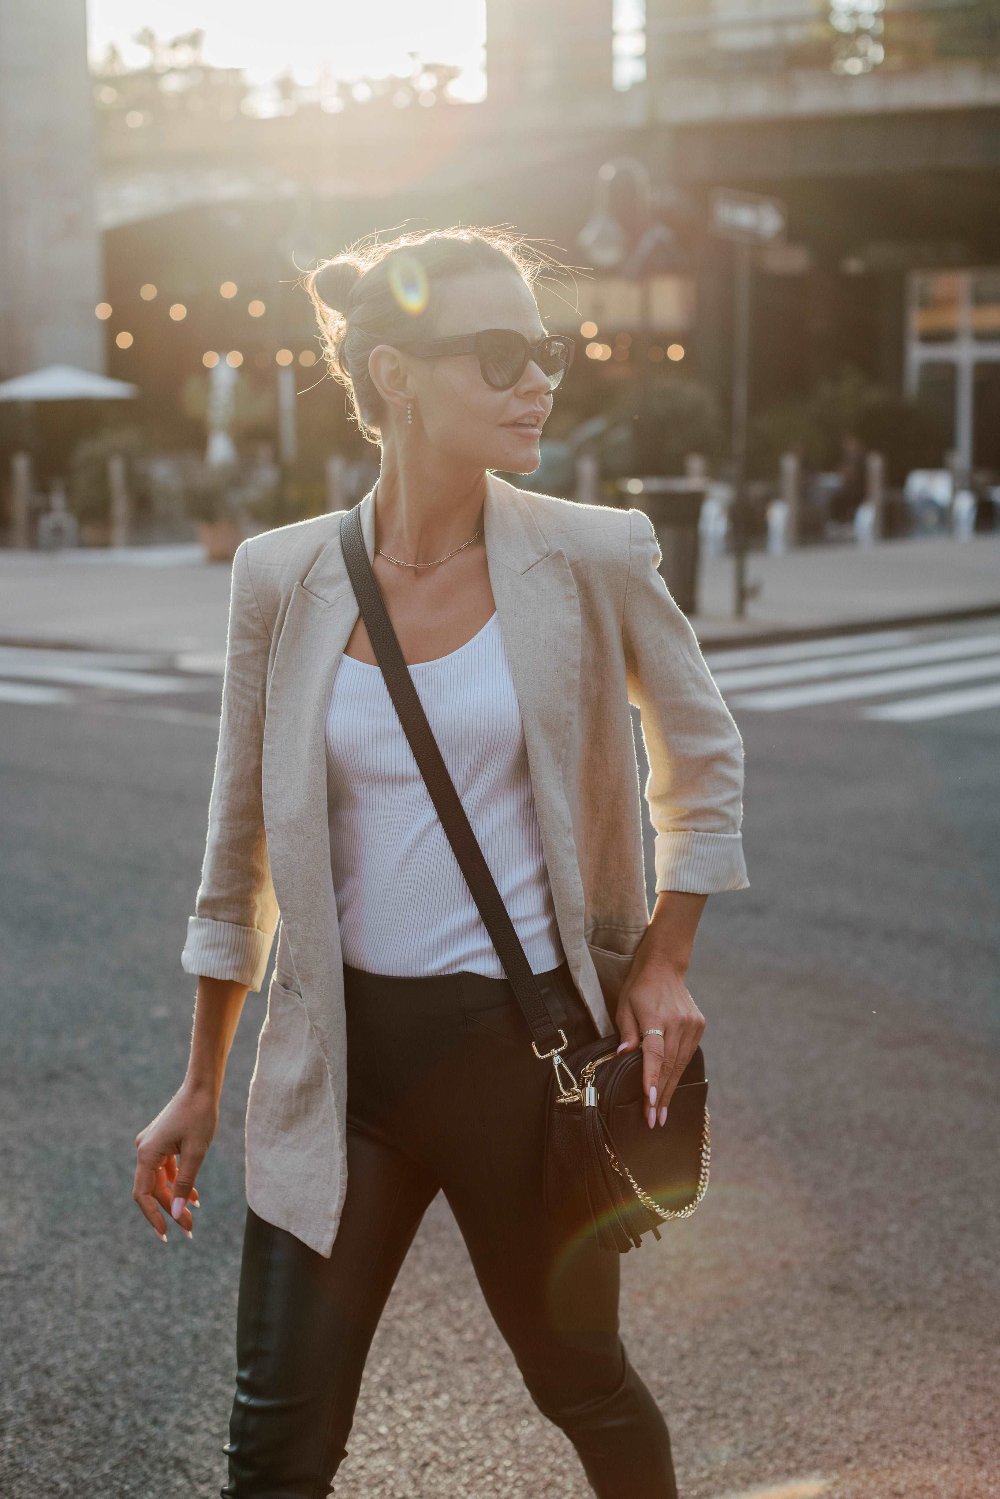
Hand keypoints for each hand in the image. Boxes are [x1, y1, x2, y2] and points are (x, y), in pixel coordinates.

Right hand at [133, 1083, 216, 1242]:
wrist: (202, 1087)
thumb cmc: (200, 1116)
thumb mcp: (196, 1153)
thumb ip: (185, 1184)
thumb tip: (177, 1214)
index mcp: (147, 1154)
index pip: (143, 1195)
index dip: (153, 1216)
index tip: (166, 1234)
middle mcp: (144, 1150)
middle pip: (153, 1190)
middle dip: (171, 1210)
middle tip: (189, 1229)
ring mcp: (152, 1146)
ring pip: (161, 1181)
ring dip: (176, 1198)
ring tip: (193, 1216)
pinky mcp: (162, 1143)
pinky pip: (166, 1169)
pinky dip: (179, 1182)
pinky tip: (194, 1197)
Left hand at [614, 952, 704, 1128]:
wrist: (665, 967)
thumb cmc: (638, 987)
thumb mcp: (624, 1005)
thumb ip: (627, 1031)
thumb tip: (624, 1056)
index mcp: (656, 1017)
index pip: (654, 1053)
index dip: (652, 1078)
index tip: (650, 1101)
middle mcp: (677, 1022)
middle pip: (669, 1065)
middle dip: (660, 1095)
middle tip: (654, 1120)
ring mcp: (691, 1025)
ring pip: (680, 1064)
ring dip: (670, 1089)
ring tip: (661, 1112)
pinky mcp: (699, 1026)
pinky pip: (688, 1055)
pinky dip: (678, 1073)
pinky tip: (671, 1089)